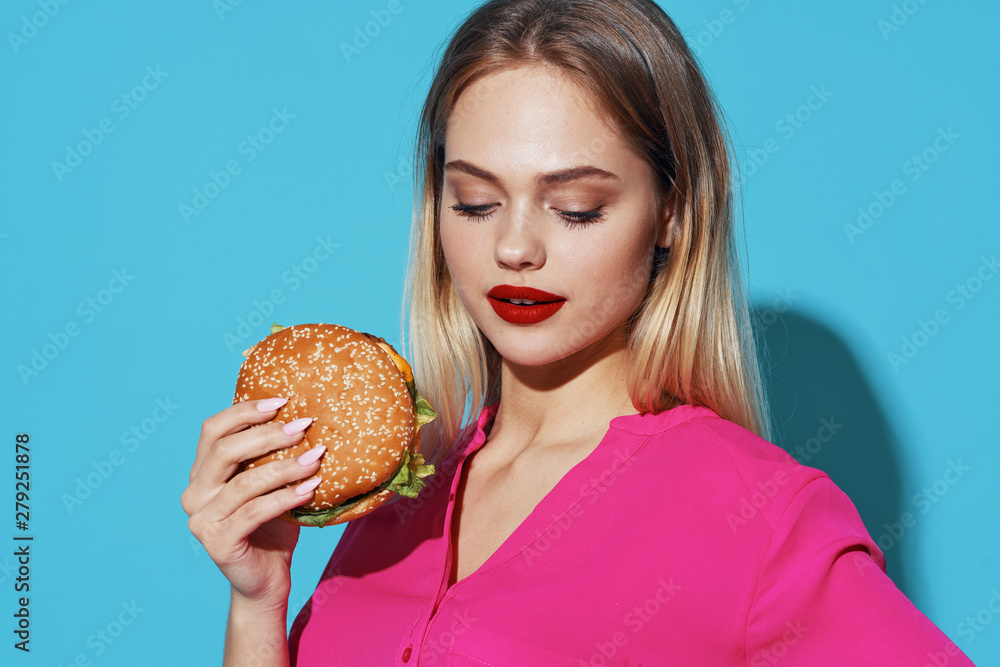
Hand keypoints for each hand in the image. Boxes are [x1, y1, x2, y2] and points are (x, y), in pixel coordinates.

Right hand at [181, 397, 323, 608]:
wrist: (267, 579)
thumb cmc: (273, 526)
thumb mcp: (272, 484)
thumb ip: (273, 456)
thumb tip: (304, 415)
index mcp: (202, 473)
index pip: (213, 430)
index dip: (245, 411)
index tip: (282, 401)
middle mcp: (194, 494)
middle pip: (225, 451)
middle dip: (268, 434)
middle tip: (303, 426)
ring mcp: (201, 520)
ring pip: (244, 482)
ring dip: (285, 467)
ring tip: (316, 457)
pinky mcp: (217, 542)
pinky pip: (255, 511)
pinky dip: (286, 497)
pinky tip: (311, 488)